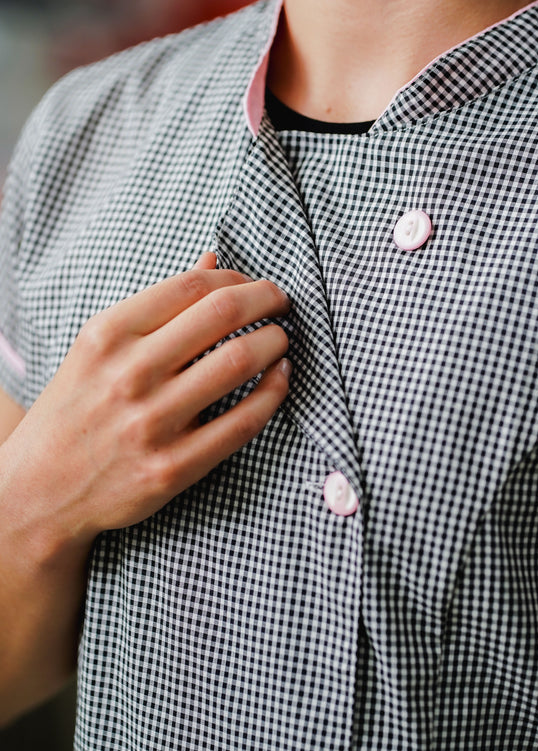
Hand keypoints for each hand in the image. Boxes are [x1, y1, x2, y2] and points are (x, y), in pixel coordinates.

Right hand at [0, 253, 289, 553]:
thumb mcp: (99, 347)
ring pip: (239, 361)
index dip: (237, 278)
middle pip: (222, 314)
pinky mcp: (173, 467)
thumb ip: (158, 304)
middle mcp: (129, 374)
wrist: (41, 491)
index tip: (253, 285)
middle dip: (267, 299)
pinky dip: (274, 392)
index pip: (191, 286)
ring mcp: (151, 423)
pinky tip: (280, 378)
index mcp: (108, 335)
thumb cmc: (77, 408)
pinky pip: (244, 421)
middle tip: (281, 303)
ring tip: (281, 339)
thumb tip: (214, 259)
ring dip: (275, 341)